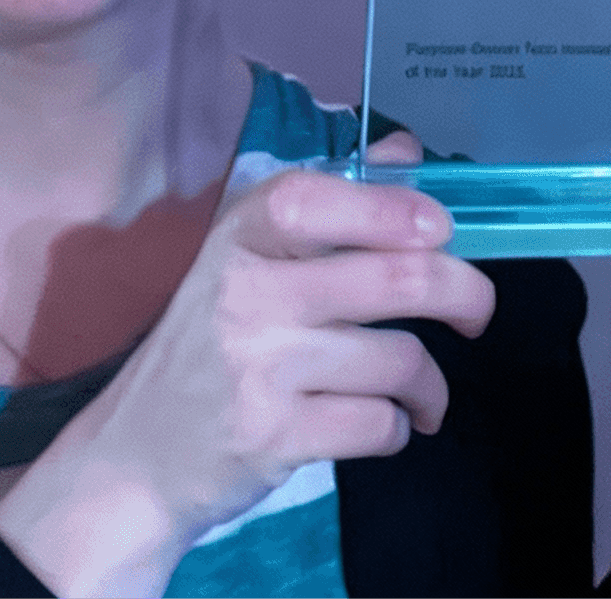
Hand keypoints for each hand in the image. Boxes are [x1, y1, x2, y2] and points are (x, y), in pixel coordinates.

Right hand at [0, 161, 491, 596]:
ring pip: (400, 359)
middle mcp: (247, 294)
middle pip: (398, 279)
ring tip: (421, 392)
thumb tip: (408, 150)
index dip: (394, 207)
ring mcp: (260, 368)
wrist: (133, 459)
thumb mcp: (248, 262)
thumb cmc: (208, 348)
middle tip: (477, 312)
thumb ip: (331, 206)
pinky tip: (379, 424)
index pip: (320, 198)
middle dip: (466, 293)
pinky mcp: (274, 438)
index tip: (439, 229)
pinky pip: (379, 424)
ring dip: (431, 385)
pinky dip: (397, 428)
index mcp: (241, 237)